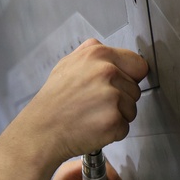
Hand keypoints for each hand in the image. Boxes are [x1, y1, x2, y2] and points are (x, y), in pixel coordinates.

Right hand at [19, 39, 147, 162]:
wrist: (41, 130)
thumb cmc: (53, 102)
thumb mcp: (65, 65)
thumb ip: (88, 52)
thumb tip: (102, 46)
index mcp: (97, 55)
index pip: (138, 64)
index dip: (129, 77)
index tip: (117, 86)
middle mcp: (106, 72)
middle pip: (135, 89)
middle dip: (120, 99)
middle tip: (94, 104)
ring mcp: (111, 97)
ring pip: (132, 109)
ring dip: (116, 116)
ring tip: (91, 115)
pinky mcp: (113, 120)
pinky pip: (124, 127)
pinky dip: (111, 132)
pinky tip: (92, 127)